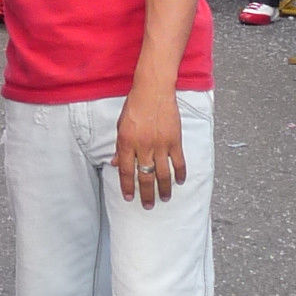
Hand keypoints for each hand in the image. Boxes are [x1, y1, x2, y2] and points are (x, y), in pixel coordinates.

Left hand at [115, 86, 185, 208]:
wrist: (154, 90)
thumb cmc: (135, 105)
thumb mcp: (120, 125)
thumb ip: (119, 147)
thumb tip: (115, 164)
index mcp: (126, 142)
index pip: (126, 171)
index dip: (127, 187)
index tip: (128, 198)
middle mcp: (143, 146)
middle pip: (145, 176)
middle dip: (146, 194)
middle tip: (148, 206)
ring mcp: (160, 144)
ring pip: (162, 173)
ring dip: (163, 189)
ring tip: (164, 199)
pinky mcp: (175, 140)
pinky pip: (179, 162)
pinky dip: (180, 173)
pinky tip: (180, 182)